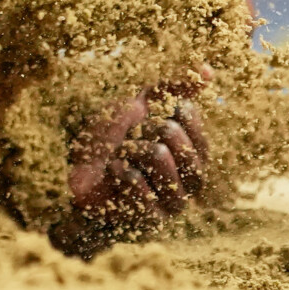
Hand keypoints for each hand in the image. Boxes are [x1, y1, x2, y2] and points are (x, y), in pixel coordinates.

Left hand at [66, 85, 210, 230]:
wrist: (81, 177)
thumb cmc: (112, 141)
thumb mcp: (139, 107)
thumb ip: (172, 90)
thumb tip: (207, 70)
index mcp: (193, 154)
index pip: (194, 122)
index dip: (165, 112)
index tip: (150, 117)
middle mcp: (190, 181)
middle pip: (179, 139)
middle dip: (145, 131)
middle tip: (132, 140)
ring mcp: (174, 202)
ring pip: (160, 156)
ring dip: (131, 149)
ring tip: (123, 156)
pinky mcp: (152, 219)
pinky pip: (138, 181)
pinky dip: (119, 169)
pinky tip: (114, 172)